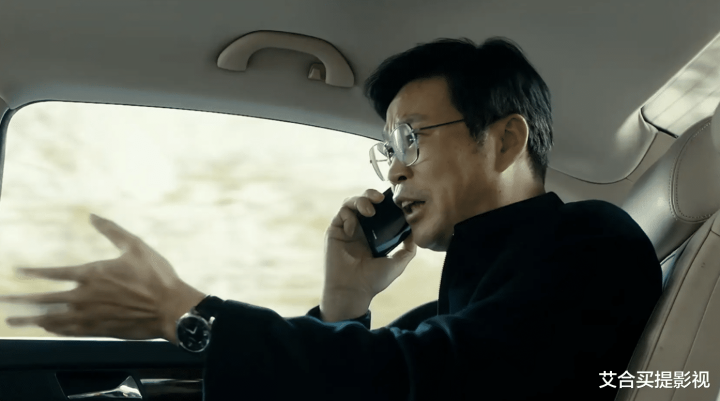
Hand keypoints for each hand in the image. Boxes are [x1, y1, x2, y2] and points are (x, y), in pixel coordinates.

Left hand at [0, 214, 205, 343]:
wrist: (171, 309)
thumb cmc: (156, 276)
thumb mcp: (136, 246)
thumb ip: (112, 231)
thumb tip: (93, 216)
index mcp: (93, 274)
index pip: (53, 273)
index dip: (33, 273)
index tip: (16, 272)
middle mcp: (86, 296)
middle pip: (45, 300)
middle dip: (20, 301)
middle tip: (2, 301)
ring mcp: (91, 316)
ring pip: (53, 319)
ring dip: (31, 320)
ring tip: (14, 321)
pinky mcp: (100, 329)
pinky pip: (70, 331)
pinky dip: (55, 329)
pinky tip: (46, 328)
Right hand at [322, 189, 415, 320]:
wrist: (353, 291)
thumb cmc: (373, 280)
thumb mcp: (398, 263)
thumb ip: (408, 248)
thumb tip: (413, 232)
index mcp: (374, 234)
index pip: (379, 210)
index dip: (385, 203)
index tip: (394, 200)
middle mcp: (359, 229)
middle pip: (364, 201)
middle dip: (371, 194)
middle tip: (381, 198)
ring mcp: (346, 229)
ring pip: (351, 203)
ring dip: (361, 200)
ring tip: (370, 210)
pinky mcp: (334, 231)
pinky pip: (341, 213)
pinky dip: (349, 215)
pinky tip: (353, 228)